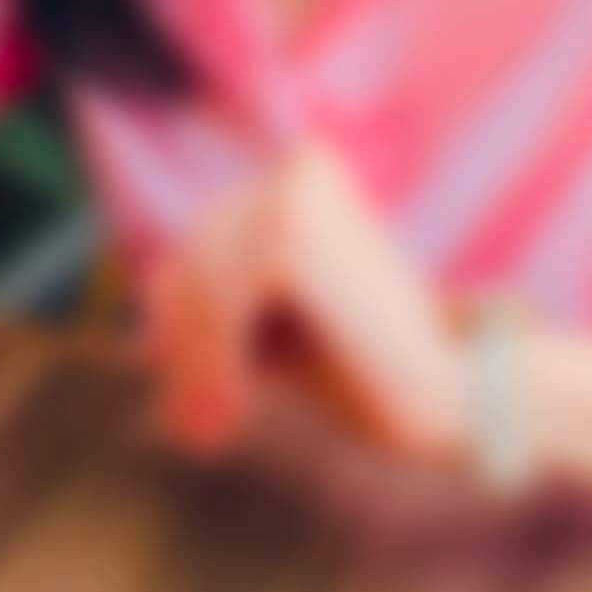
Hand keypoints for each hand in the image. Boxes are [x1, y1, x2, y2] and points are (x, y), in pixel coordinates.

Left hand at [137, 140, 466, 465]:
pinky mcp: (289, 237)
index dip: (181, 312)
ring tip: (212, 423)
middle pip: (197, 256)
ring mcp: (294, 194)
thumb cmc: (370, 365)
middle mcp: (298, 168)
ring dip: (199, 361)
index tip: (172, 383)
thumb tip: (137, 317)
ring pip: (204, 284)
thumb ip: (220, 313)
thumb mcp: (278, 330)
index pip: (207, 236)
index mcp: (305, 173)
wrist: (453, 390)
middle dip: (185, 341)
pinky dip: (219, 362)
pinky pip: (221, 306)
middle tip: (183, 419)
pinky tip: (238, 408)